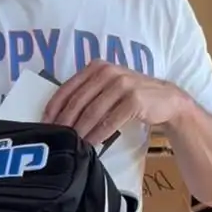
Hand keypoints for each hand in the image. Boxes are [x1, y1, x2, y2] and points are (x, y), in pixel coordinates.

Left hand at [42, 60, 186, 144]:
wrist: (166, 100)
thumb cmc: (130, 96)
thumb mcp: (107, 88)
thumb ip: (86, 94)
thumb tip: (59, 116)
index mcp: (96, 67)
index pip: (68, 88)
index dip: (54, 107)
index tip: (45, 124)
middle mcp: (107, 72)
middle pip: (78, 101)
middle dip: (65, 121)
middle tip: (57, 138)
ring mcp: (122, 84)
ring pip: (93, 111)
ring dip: (81, 130)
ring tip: (72, 143)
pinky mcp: (134, 99)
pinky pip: (110, 120)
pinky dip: (99, 133)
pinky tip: (92, 143)